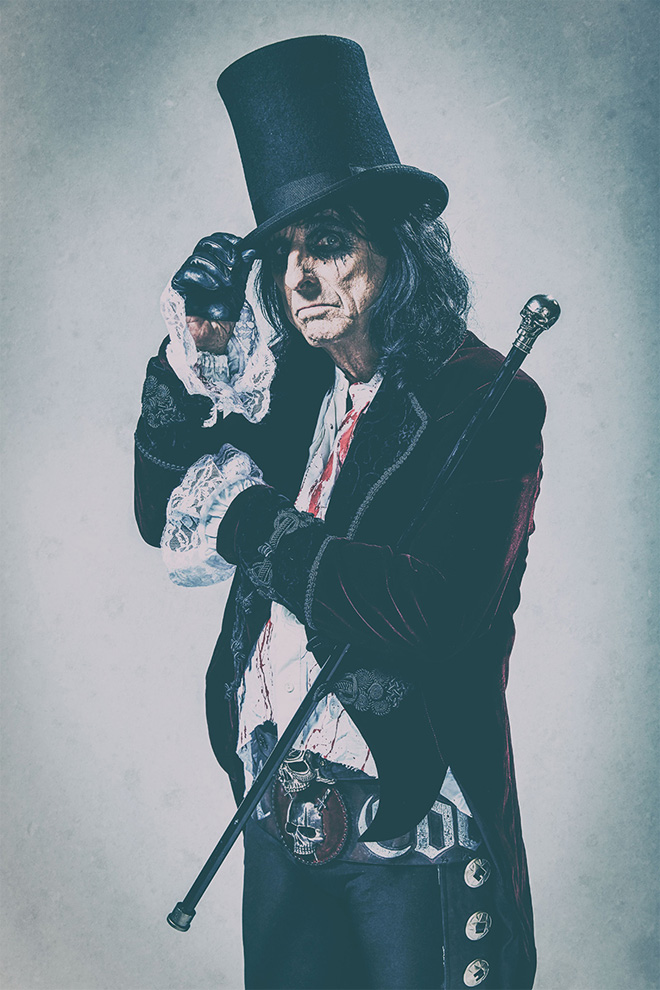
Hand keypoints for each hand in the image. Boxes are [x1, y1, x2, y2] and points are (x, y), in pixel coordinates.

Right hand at [171, 233, 255, 352]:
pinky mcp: (178, 289)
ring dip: (216, 268)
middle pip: (204, 245)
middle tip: (235, 262)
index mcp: (211, 268)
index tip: (241, 245)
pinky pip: (187, 273)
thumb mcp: (238, 289)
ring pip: (197, 258)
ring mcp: (187, 278)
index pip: (215, 244)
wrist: (214, 340)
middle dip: (222, 249)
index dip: (227, 241)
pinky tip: (214, 287)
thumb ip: (242, 269)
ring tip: (227, 284)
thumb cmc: (223, 319)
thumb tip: (250, 250)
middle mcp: (198, 270)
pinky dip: (203, 277)